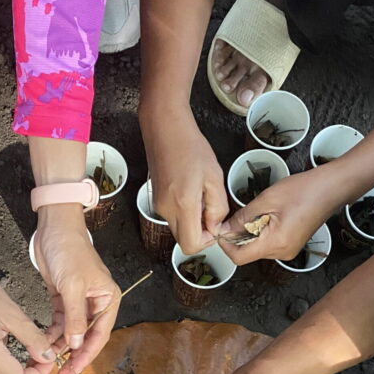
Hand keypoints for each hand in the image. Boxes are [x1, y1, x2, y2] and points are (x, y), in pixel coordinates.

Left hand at [34, 208, 119, 373]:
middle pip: (86, 337)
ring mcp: (79, 301)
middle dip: (73, 356)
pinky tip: (43, 343)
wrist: (54, 227)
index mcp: (108, 299)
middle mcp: (96, 303)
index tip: (73, 371)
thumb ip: (75, 317)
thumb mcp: (73, 285)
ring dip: (60, 346)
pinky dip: (52, 333)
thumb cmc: (70, 249)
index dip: (86, 355)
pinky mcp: (63, 298)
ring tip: (47, 361)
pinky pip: (59, 322)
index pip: (99, 335)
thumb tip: (75, 343)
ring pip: (71, 332)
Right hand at [141, 106, 228, 253]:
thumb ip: (218, 207)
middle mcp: (166, 210)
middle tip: (211, 210)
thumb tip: (216, 227)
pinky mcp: (156, 201)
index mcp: (183, 204)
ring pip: (179, 229)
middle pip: (184, 240)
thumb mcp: (214, 176)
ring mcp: (158, 206)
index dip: (207, 241)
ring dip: (193, 221)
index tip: (216, 224)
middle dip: (200, 232)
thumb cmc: (191, 146)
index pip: (191, 245)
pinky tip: (190, 190)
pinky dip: (184, 212)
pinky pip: (173, 217)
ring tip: (201, 195)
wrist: (164, 128)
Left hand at [218, 167, 341, 264]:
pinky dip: (261, 232)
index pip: (238, 258)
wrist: (330, 188)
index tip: (222, 229)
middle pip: (247, 254)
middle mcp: (281, 253)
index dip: (225, 245)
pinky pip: (268, 244)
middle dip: (238, 236)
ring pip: (257, 248)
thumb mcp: (266, 200)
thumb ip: (242, 218)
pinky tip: (268, 216)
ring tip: (260, 212)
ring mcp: (287, 251)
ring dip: (250, 233)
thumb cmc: (304, 190)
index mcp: (275, 243)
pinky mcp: (291, 246)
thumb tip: (224, 230)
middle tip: (239, 215)